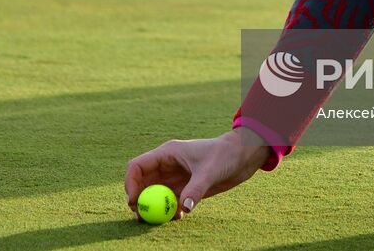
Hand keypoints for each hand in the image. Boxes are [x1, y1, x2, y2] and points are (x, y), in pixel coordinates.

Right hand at [124, 127, 271, 219]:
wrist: (242, 156)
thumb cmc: (225, 155)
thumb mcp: (210, 171)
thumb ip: (196, 189)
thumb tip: (184, 208)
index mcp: (167, 153)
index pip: (138, 166)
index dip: (130, 183)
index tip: (133, 201)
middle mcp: (167, 165)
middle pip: (142, 183)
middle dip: (139, 200)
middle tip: (141, 218)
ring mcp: (175, 177)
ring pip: (155, 194)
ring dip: (154, 208)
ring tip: (161, 220)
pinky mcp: (185, 188)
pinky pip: (170, 202)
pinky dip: (169, 211)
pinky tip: (179, 217)